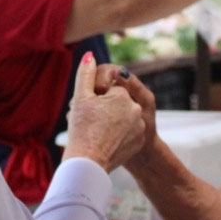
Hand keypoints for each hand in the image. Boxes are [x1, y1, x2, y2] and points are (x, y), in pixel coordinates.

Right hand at [64, 54, 145, 171]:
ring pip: (122, 117)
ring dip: (110, 121)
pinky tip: (106, 141)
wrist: (89, 163)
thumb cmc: (82, 129)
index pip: (109, 90)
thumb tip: (90, 56)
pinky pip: (128, 132)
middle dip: (104, 109)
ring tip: (97, 133)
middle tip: (90, 122)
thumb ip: (85, 74)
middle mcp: (135, 109)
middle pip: (116, 103)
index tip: (89, 110)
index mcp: (123, 96)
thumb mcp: (81, 98)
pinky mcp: (139, 142)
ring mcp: (139, 127)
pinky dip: (118, 134)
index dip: (97, 98)